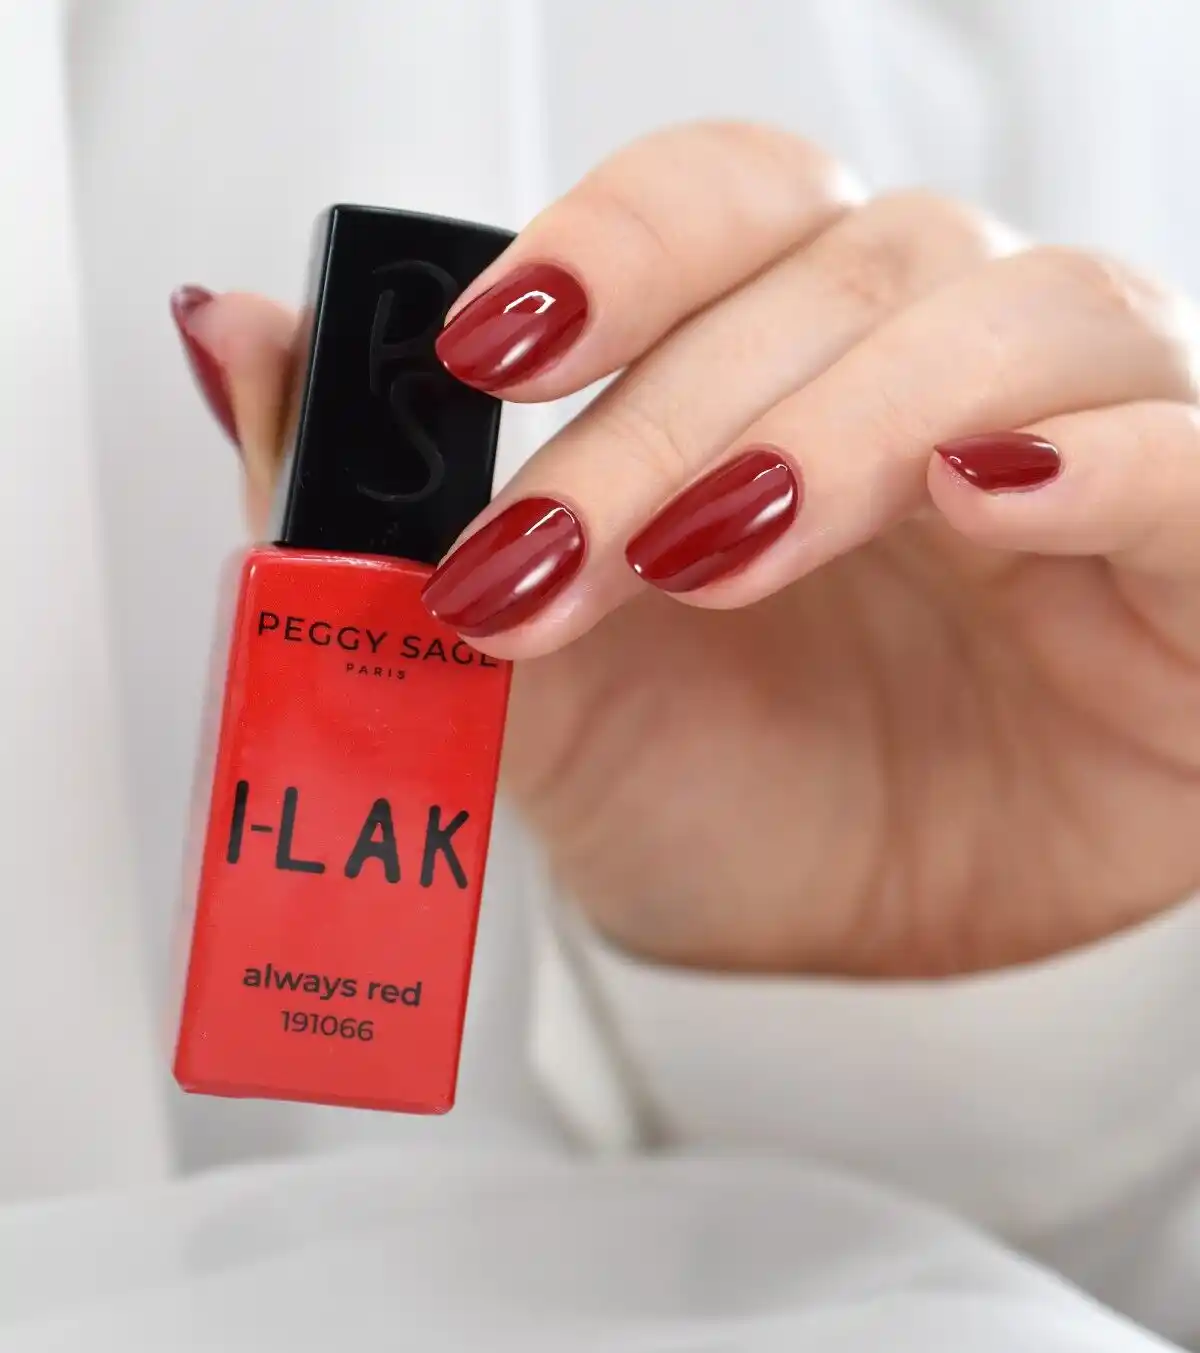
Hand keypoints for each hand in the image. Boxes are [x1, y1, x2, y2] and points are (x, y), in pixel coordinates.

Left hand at [173, 122, 1199, 977]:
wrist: (862, 954)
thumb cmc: (722, 799)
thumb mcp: (539, 683)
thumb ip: (402, 515)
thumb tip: (229, 336)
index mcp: (784, 361)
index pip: (724, 210)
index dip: (615, 246)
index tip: (486, 349)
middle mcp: (936, 365)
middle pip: (843, 271)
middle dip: (681, 404)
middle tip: (559, 547)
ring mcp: (1085, 438)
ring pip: (1013, 324)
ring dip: (845, 427)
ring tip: (720, 551)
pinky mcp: (1196, 552)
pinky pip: (1190, 460)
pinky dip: (1096, 461)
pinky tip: (989, 493)